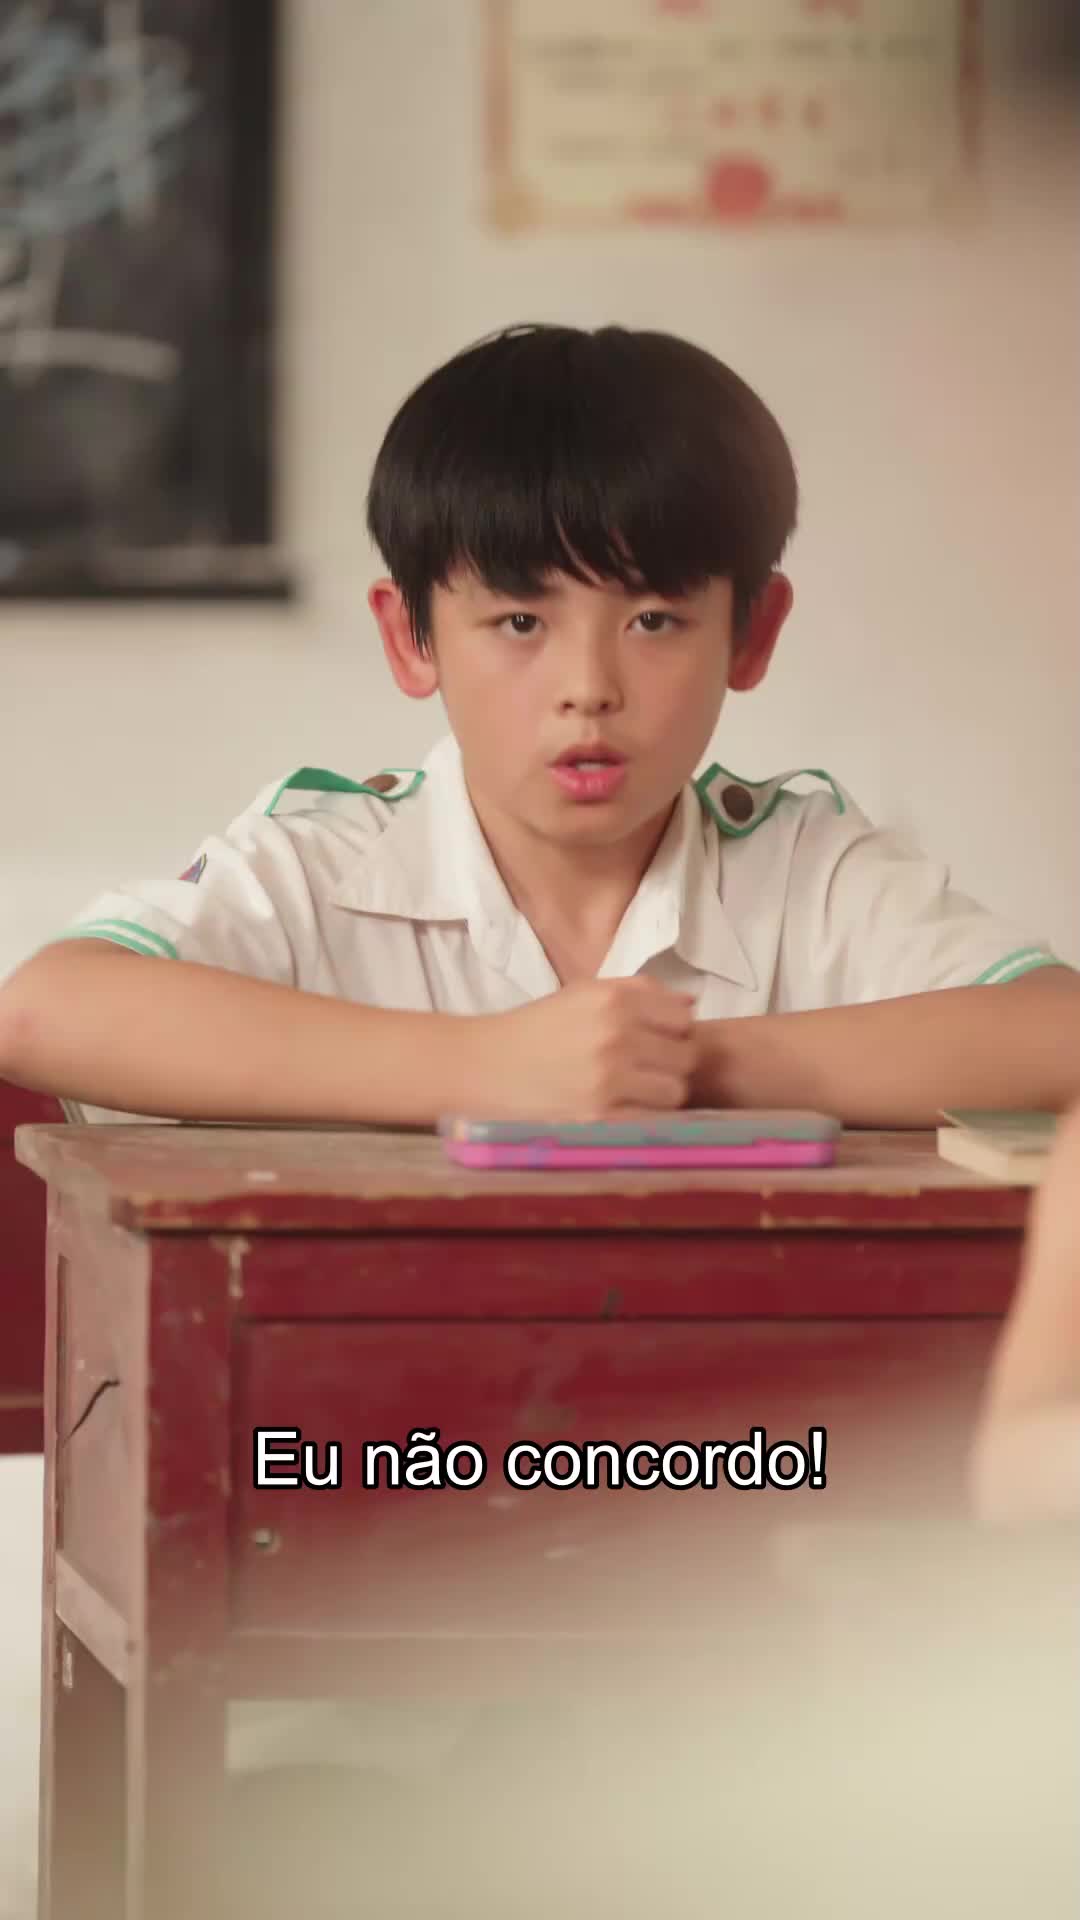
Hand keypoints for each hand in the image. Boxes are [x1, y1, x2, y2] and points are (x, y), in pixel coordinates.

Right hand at [472, 977, 698, 1120]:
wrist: (481, 1067)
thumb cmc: (535, 1029)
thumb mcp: (583, 993)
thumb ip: (639, 991)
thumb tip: (692, 1004)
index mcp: (613, 999)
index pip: (683, 1018)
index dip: (674, 1031)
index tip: (656, 1040)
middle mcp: (616, 1034)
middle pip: (686, 1056)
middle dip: (671, 1063)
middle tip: (646, 1069)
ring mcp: (610, 1079)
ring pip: (675, 1091)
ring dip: (661, 1093)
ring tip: (635, 1092)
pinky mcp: (600, 1117)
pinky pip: (651, 1120)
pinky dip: (642, 1117)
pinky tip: (620, 1110)